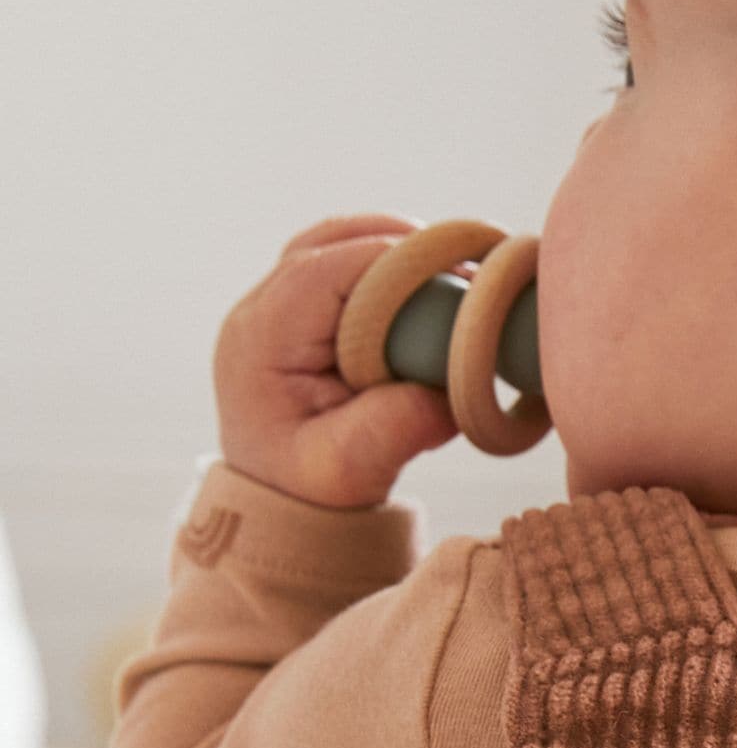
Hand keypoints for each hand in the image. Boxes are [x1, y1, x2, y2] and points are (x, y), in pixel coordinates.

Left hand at [212, 213, 465, 508]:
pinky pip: (340, 264)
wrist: (279, 507)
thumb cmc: (309, 493)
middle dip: (403, 243)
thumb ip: (399, 425)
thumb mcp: (351, 469)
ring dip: (395, 247)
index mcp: (261, 341)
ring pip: (334, 243)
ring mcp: (272, 307)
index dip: (395, 257)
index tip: (460, 271)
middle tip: (467, 266)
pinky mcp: (294, 313)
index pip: (325, 268)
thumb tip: (454, 383)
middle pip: (330, 241)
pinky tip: (424, 287)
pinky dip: (384, 265)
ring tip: (451, 272)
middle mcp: (258, 312)